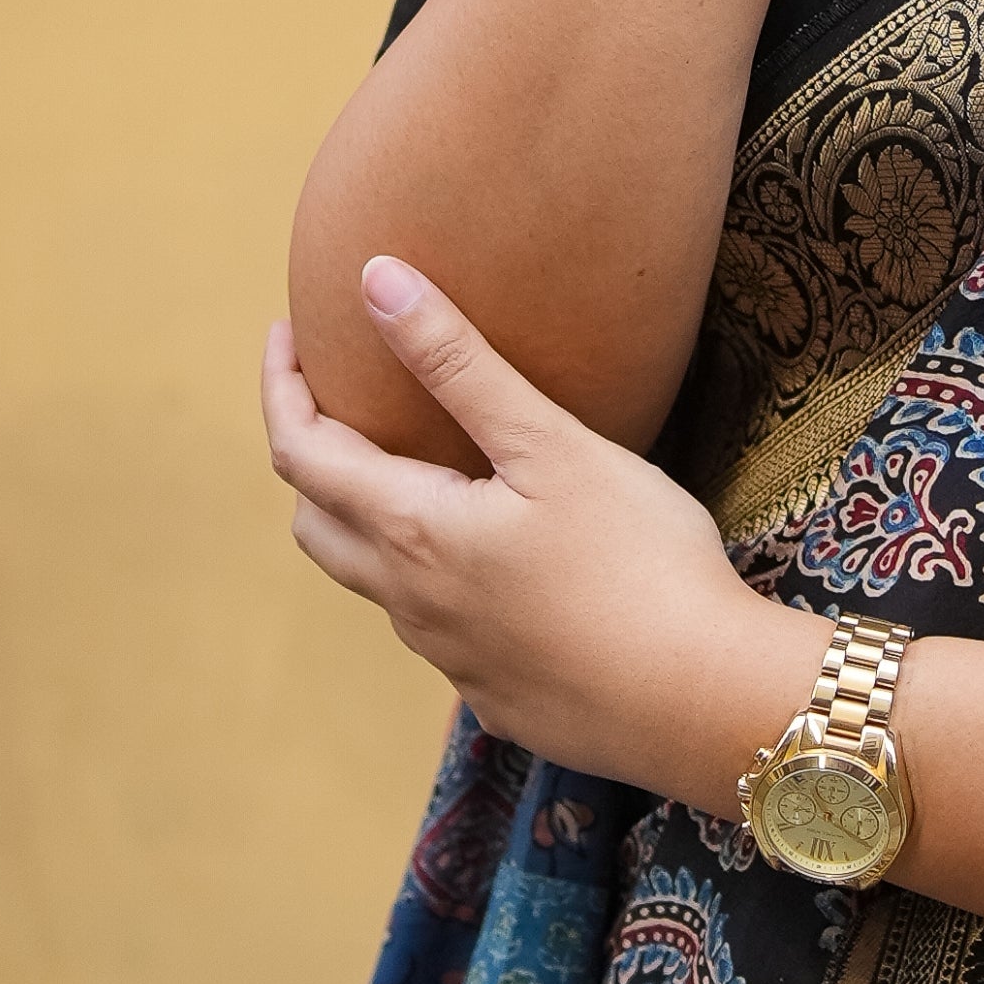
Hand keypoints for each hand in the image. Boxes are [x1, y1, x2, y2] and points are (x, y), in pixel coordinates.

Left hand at [263, 259, 818, 799]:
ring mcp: (452, 660)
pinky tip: (500, 563)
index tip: (288, 334)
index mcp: (412, 532)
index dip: (281, 388)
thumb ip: (458, 364)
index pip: (300, 452)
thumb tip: (376, 281)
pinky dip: (438, 581)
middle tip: (338, 404)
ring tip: (421, 475)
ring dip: (371, 523)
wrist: (703, 702)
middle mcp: (412, 603)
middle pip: (317, 526)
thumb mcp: (550, 444)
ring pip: (378, 584)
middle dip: (309, 459)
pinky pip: (441, 632)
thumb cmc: (638, 562)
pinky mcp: (499, 696)